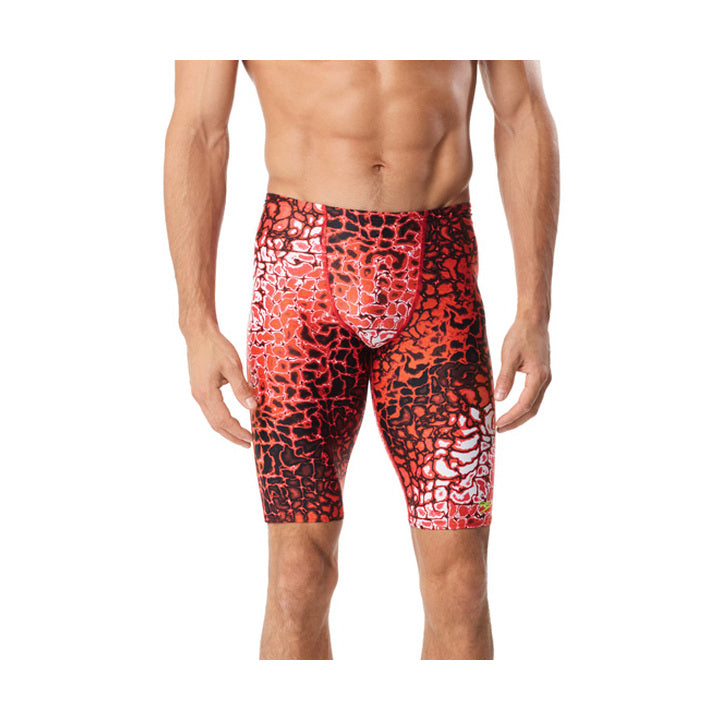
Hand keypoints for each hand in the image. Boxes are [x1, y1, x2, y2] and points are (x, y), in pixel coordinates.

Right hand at [185, 327, 256, 446]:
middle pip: (215, 424)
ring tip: (240, 436)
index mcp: (207, 393)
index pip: (223, 420)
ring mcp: (198, 393)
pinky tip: (230, 419)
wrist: (198, 333)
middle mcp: (199, 396)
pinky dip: (220, 419)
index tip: (251, 438)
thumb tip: (253, 407)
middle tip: (247, 444)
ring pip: (211, 418)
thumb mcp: (232, 366)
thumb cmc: (215, 346)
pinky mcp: (199, 388)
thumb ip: (242, 388)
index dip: (237, 432)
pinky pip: (210, 410)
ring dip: (226, 429)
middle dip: (232, 436)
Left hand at [493, 316, 551, 431]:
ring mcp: (544, 378)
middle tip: (499, 429)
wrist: (534, 321)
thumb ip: (505, 377)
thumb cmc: (521, 335)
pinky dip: (523, 406)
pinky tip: (512, 408)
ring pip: (534, 404)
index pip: (525, 404)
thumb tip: (499, 398)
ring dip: (520, 415)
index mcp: (538, 376)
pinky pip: (533, 396)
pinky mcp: (541, 374)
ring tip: (504, 422)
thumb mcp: (509, 356)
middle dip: (516, 421)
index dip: (511, 417)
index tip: (498, 425)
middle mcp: (545, 380)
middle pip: (532, 409)